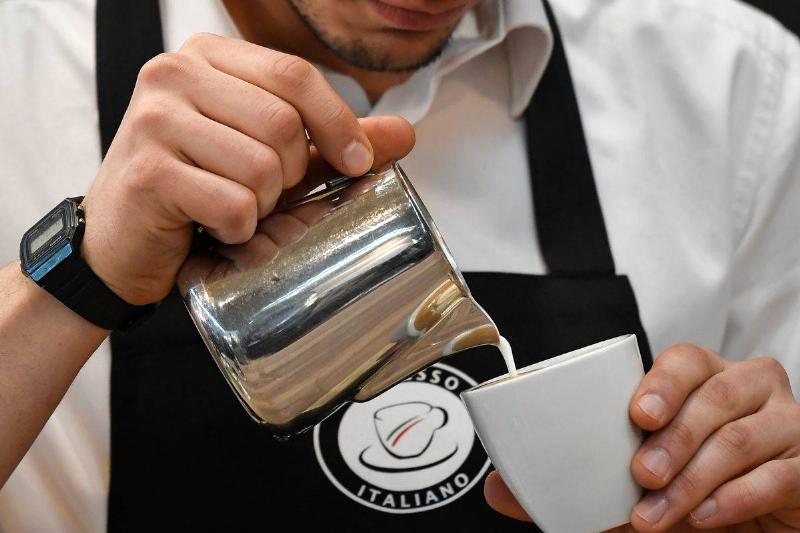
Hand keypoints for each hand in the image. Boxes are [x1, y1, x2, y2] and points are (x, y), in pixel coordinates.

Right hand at [81, 32, 414, 304]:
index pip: (295, 75)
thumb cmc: (199, 189)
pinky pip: (233, 206)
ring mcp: (153, 120)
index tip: (356, 162)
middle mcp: (174, 75)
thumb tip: (405, 133)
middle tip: (267, 193)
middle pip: (281, 122)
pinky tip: (214, 226)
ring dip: (263, 205)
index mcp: (209, 57)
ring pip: (261, 166)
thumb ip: (330, 138)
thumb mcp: (267, 153)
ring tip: (236, 208)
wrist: (121, 239)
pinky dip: (238, 230)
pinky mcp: (147, 173)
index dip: (338, 122)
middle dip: (291, 174)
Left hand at [483, 344, 799, 531]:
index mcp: (704, 377)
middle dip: (674, 439)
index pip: (686, 359)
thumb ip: (572, 483)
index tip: (636, 416)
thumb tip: (498, 490)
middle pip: (713, 397)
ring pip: (741, 438)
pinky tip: (707, 518)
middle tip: (640, 476)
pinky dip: (737, 499)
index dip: (662, 382)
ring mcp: (786, 422)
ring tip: (659, 514)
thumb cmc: (689, 486)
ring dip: (694, 479)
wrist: (757, 523)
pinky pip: (779, 475)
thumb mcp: (630, 485)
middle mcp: (749, 388)